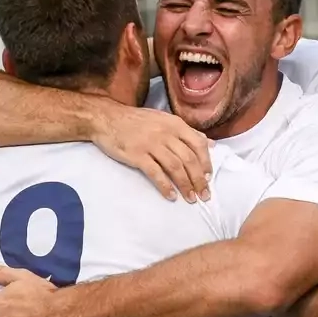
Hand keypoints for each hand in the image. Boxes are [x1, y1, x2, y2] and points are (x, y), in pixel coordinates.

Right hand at [95, 107, 212, 202]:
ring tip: (191, 198)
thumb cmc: (137, 121)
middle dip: (199, 179)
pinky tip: (171, 196)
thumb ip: (187, 132)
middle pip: (189, 159)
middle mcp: (166, 133)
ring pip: (175, 167)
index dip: (206, 162)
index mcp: (175, 124)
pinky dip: (165, 186)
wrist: (107, 118)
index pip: (198, 144)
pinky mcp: (137, 155)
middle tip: (204, 195)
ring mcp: (151, 144)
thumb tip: (210, 144)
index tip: (209, 177)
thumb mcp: (165, 120)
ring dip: (185, 185)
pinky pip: (155, 173)